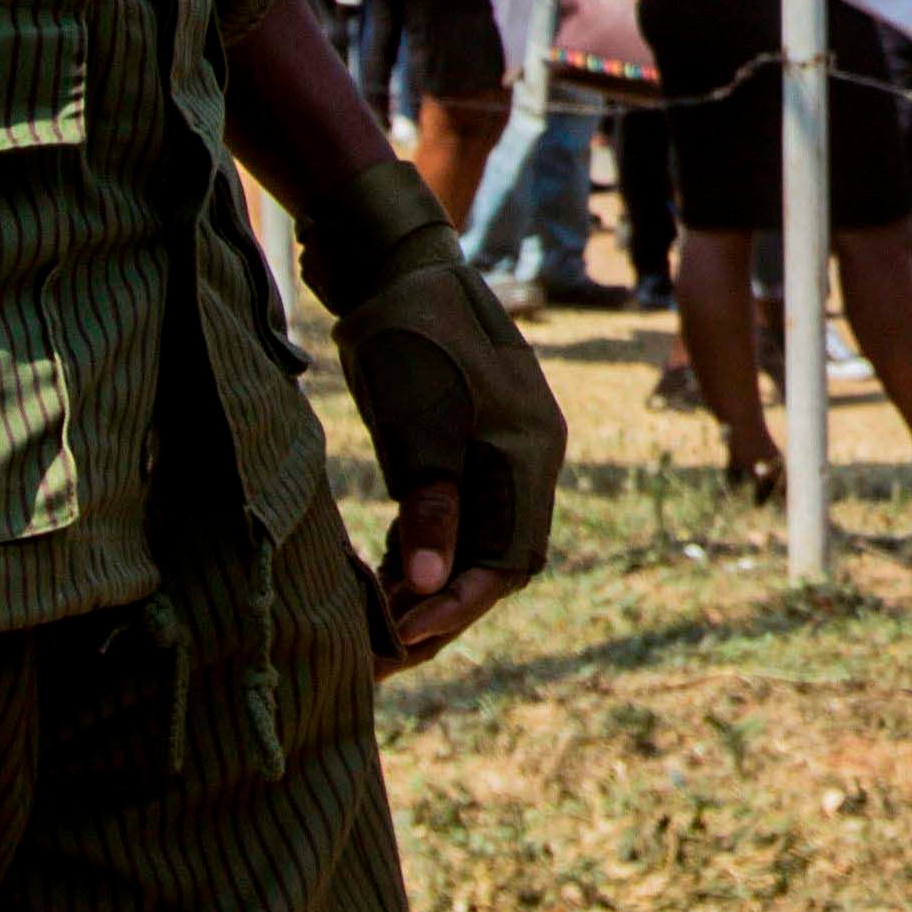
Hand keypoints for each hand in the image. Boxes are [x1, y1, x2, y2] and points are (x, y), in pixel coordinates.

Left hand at [297, 159, 561, 662]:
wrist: (396, 267)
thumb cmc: (407, 338)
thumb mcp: (414, 425)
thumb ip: (430, 506)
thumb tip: (430, 588)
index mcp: (531, 450)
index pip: (511, 556)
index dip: (462, 603)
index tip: (408, 634)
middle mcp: (529, 456)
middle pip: (499, 555)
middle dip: (448, 603)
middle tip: (388, 644)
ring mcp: (505, 448)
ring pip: (480, 538)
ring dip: (437, 579)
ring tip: (381, 618)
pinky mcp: (475, 441)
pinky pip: (464, 512)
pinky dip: (431, 546)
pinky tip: (390, 568)